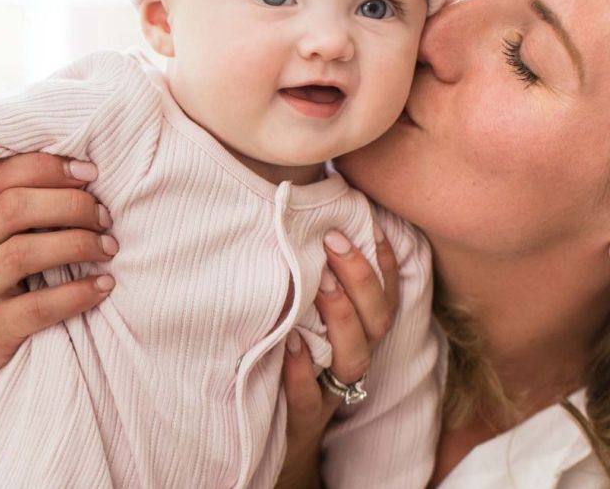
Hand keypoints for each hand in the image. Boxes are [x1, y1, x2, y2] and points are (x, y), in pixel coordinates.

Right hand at [0, 152, 116, 488]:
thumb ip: (23, 207)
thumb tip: (87, 176)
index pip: (0, 175)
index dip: (47, 167)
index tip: (90, 172)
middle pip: (14, 208)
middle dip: (70, 205)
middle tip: (106, 217)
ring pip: (22, 253)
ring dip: (75, 245)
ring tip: (110, 248)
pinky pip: (36, 307)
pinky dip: (76, 294)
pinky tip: (104, 286)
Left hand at [275, 222, 400, 488]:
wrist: (274, 438)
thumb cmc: (292, 366)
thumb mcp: (306, 323)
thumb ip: (316, 284)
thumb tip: (312, 226)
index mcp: (360, 336)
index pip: (385, 297)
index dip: (383, 262)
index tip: (369, 222)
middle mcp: (353, 361)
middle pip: (376, 322)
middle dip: (360, 278)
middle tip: (333, 240)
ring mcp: (330, 391)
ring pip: (353, 358)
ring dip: (340, 318)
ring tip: (319, 284)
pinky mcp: (303, 419)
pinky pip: (309, 398)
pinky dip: (300, 372)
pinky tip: (289, 344)